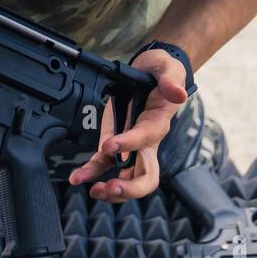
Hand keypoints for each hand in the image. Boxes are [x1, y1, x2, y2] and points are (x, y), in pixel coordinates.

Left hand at [68, 48, 189, 202]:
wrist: (150, 72)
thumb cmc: (161, 71)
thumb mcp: (168, 67)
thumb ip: (170, 79)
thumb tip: (178, 94)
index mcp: (158, 122)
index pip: (147, 138)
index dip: (129, 143)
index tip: (110, 145)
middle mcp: (146, 141)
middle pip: (146, 175)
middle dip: (130, 186)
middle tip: (111, 187)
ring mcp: (130, 146)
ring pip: (125, 176)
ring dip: (110, 189)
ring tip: (93, 190)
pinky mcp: (114, 142)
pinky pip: (104, 163)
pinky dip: (91, 172)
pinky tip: (78, 178)